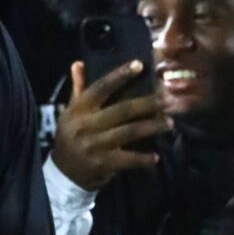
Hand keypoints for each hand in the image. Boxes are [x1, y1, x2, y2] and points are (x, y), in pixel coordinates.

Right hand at [52, 61, 171, 191]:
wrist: (64, 171)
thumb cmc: (71, 136)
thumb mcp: (70, 112)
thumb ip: (78, 89)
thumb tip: (78, 63)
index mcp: (78, 109)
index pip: (100, 88)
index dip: (119, 76)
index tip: (139, 65)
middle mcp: (86, 125)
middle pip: (122, 110)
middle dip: (147, 104)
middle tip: (167, 100)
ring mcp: (95, 145)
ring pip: (129, 132)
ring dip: (152, 126)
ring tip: (169, 123)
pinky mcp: (103, 163)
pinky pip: (128, 159)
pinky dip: (143, 158)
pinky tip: (155, 157)